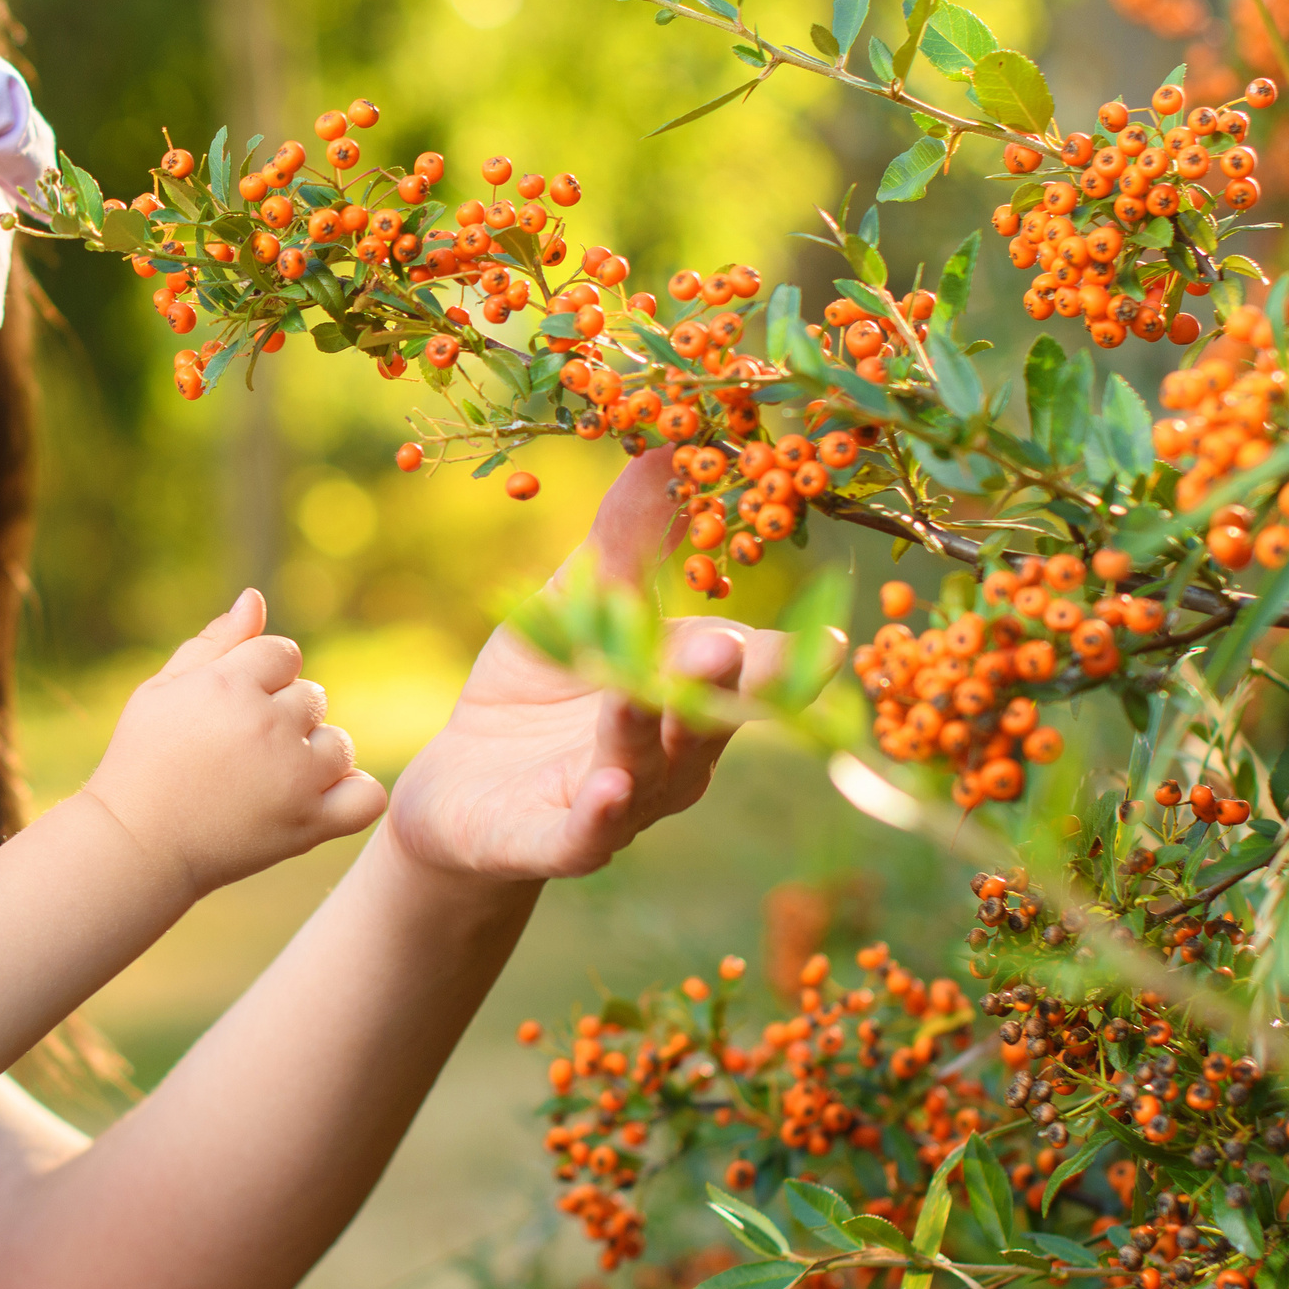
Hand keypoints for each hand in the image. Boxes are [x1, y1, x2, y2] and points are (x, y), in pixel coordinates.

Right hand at [86, 590, 384, 897]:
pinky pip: (365, 796)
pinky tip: (318, 796)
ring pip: (340, 743)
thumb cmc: (142, 761)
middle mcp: (268, 725)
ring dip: (314, 755)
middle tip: (240, 751)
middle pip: (313, 697)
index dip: (259, 678)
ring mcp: (294, 777)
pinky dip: (351, 794)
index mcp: (230, 684)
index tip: (228, 710)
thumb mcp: (162, 690)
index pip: (284, 654)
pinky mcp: (309, 825)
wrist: (136, 844)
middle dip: (283, 716)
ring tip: (270, 779)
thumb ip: (215, 642)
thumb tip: (256, 598)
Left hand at [385, 451, 831, 884]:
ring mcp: (620, 803)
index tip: (827, 633)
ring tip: (645, 691)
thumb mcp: (576, 606)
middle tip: (729, 647)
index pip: (754, 672)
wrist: (461, 791)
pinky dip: (599, 817)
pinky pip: (586, 836)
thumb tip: (667, 446)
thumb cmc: (538, 693)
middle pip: (712, 719)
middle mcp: (676, 755)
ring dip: (650, 731)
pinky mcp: (554, 842)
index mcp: (693, 692)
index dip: (788, 657)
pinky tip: (607, 790)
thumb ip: (625, 542)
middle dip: (722, 687)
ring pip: (648, 768)